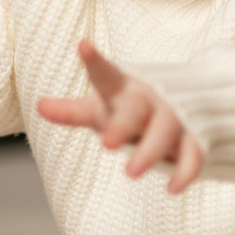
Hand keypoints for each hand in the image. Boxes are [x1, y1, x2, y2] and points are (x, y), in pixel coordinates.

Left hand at [36, 40, 205, 193]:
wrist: (188, 105)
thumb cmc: (129, 109)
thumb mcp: (100, 109)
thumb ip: (72, 111)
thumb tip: (39, 106)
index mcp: (123, 89)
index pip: (105, 74)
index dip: (94, 61)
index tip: (82, 45)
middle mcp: (149, 99)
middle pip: (135, 109)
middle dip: (122, 126)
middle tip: (106, 145)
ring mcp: (174, 117)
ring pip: (164, 131)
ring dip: (149, 152)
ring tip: (131, 173)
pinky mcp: (195, 137)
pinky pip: (194, 154)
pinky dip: (184, 172)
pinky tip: (172, 188)